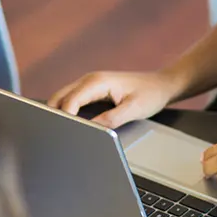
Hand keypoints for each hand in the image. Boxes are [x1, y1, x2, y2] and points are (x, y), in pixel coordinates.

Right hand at [47, 68, 182, 127]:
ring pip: (63, 99)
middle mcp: (89, 80)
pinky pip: (72, 101)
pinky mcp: (92, 91)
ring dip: (58, 113)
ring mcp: (89, 84)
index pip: (70, 101)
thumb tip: (91, 130)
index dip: (63, 118)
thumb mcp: (134, 110)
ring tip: (58, 133)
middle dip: (53, 115)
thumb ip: (111, 119)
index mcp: (97, 82)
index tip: (62, 134)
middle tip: (54, 136)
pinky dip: (67, 112)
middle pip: (59, 98)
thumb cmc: (151, 94)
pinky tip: (70, 126)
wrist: (162, 85)